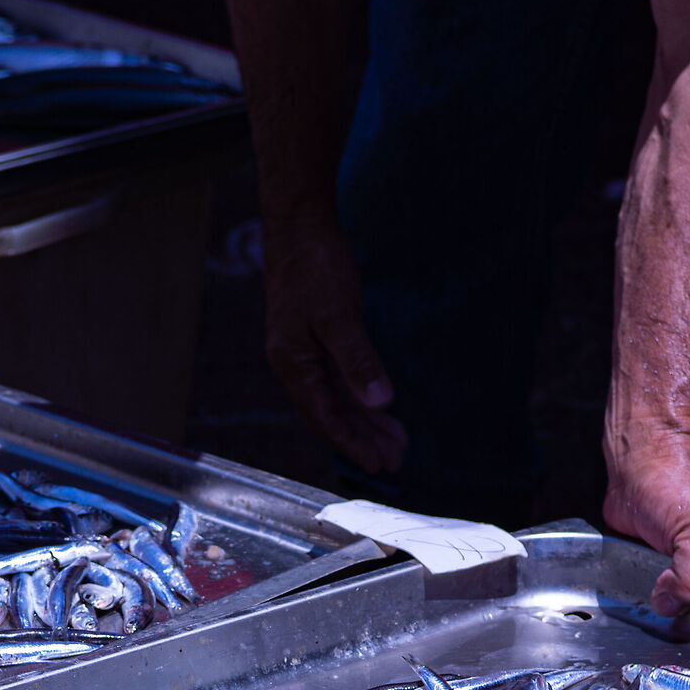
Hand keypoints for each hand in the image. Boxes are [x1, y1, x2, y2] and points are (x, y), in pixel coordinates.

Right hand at [260, 217, 407, 473]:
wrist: (299, 225)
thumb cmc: (314, 266)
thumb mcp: (338, 315)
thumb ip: (358, 360)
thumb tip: (380, 402)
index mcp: (293, 364)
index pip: (324, 418)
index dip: (352, 443)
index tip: (378, 463)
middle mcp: (296, 365)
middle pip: (331, 415)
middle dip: (363, 439)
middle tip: (396, 462)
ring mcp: (305, 353)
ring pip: (337, 399)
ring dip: (365, 422)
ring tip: (396, 442)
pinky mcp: (317, 340)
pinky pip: (339, 380)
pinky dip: (360, 397)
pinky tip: (380, 409)